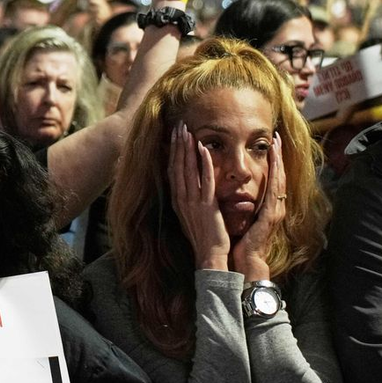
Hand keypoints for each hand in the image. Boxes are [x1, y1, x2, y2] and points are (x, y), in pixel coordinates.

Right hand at [167, 122, 230, 269]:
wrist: (209, 257)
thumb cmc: (203, 238)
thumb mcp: (190, 216)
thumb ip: (188, 199)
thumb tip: (187, 187)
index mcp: (177, 201)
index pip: (172, 170)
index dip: (172, 151)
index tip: (173, 135)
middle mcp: (182, 199)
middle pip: (177, 166)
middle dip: (177, 144)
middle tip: (179, 125)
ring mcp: (193, 202)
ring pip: (188, 170)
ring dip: (187, 149)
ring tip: (187, 131)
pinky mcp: (207, 206)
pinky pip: (205, 180)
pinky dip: (204, 163)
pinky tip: (203, 149)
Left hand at [230, 132, 283, 280]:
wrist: (246, 261)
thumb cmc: (242, 241)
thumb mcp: (244, 217)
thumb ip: (244, 204)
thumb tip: (236, 191)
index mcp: (268, 207)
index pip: (272, 179)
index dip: (273, 161)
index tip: (270, 144)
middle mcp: (276, 206)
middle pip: (279, 175)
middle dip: (278, 156)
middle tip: (276, 137)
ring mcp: (276, 210)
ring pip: (280, 179)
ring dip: (279, 161)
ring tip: (277, 144)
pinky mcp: (272, 215)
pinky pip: (274, 191)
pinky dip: (275, 175)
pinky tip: (275, 164)